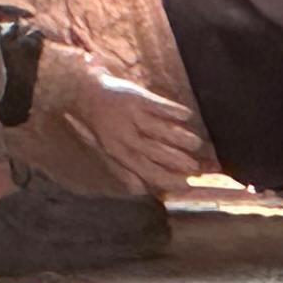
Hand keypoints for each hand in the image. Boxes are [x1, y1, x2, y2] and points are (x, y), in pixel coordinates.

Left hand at [37, 43, 206, 193]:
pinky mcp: (137, 98)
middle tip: (196, 166)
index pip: (146, 171)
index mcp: (119, 152)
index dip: (167, 179)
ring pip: (161, 131)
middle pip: (157, 152)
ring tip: (196, 143)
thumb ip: (123, 169)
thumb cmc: (100, 125)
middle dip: (178, 161)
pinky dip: (174, 111)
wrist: (86, 93)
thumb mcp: (107, 150)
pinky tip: (187, 115)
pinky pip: (160, 106)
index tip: (184, 184)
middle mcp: (126, 136)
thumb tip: (138, 189)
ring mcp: (132, 116)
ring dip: (181, 138)